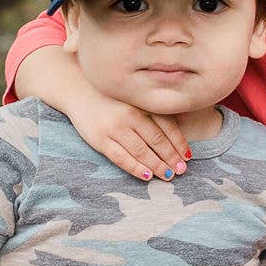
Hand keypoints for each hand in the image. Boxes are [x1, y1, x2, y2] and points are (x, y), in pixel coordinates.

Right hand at [66, 85, 191, 182]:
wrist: (78, 90)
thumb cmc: (111, 97)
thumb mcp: (133, 97)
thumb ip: (152, 110)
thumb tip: (178, 129)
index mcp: (141, 104)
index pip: (167, 126)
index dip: (179, 143)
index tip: (187, 156)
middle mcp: (130, 115)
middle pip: (157, 140)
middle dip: (171, 157)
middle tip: (181, 170)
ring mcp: (115, 128)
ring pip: (141, 151)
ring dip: (158, 165)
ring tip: (168, 175)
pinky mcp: (100, 140)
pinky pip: (121, 157)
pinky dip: (136, 168)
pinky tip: (147, 176)